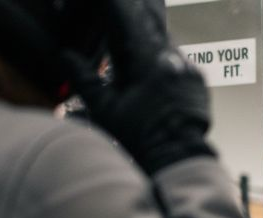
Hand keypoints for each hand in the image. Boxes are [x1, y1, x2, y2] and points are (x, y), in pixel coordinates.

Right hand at [65, 0, 214, 174]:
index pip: (124, 16)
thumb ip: (84, 78)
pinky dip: (165, 58)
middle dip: (131, 15)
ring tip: (134, 48)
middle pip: (148, 21)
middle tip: (118, 14)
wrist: (179, 158)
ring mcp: (187, 66)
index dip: (113, 5)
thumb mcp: (105, 109)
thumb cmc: (141, 137)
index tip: (105, 4)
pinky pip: (180, 58)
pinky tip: (155, 69)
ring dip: (148, 38)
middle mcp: (169, 56)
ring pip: (165, 39)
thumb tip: (64, 55)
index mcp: (143, 59)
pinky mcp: (198, 78)